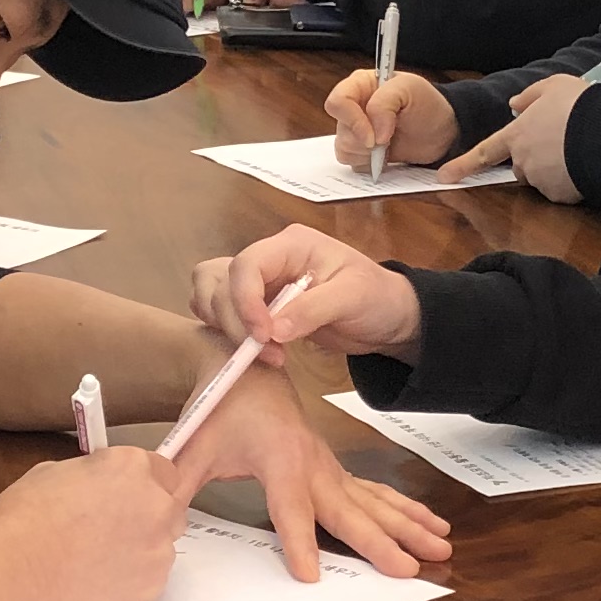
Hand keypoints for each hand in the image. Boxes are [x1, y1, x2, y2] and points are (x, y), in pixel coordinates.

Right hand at [0, 450, 187, 600]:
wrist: (14, 573)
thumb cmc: (25, 523)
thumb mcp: (55, 472)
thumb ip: (94, 474)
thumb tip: (99, 482)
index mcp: (132, 467)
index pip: (164, 469)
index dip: (144, 482)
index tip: (132, 493)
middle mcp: (155, 504)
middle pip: (171, 505)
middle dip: (149, 513)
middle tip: (114, 526)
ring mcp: (158, 548)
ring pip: (162, 544)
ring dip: (140, 546)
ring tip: (96, 556)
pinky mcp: (151, 586)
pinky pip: (151, 577)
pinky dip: (132, 578)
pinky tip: (98, 578)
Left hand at [159, 366, 452, 581]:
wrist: (243, 362)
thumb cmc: (219, 404)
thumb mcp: (191, 443)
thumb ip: (172, 484)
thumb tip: (158, 521)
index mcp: (278, 456)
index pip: (289, 507)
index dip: (297, 541)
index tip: (310, 575)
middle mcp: (312, 462)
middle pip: (348, 509)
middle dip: (380, 541)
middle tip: (408, 569)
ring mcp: (329, 466)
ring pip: (373, 501)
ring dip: (408, 525)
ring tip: (439, 546)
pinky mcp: (335, 470)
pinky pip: (375, 492)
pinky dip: (405, 508)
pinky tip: (430, 524)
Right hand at [191, 226, 420, 358]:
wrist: (387, 317)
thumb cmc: (378, 298)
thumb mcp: (353, 298)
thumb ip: (313, 309)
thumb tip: (275, 330)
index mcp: (291, 245)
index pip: (247, 264)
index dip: (245, 301)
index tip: (263, 336)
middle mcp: (270, 259)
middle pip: (223, 283)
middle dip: (237, 323)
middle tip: (267, 355)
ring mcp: (261, 283)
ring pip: (213, 296)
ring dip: (226, 328)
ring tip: (264, 354)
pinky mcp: (257, 307)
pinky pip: (220, 313)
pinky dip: (223, 331)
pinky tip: (251, 350)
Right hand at [328, 67, 457, 170]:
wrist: (440, 130)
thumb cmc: (426, 103)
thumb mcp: (409, 89)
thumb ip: (385, 103)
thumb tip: (374, 134)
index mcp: (360, 85)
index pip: (338, 102)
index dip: (352, 121)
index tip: (374, 137)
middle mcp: (354, 107)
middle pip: (341, 129)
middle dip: (366, 141)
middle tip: (388, 141)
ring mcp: (356, 130)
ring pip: (343, 148)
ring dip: (367, 154)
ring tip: (388, 146)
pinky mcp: (361, 150)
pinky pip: (351, 162)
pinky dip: (368, 164)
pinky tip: (384, 157)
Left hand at [446, 74, 589, 202]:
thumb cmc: (578, 105)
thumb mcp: (554, 86)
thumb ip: (531, 96)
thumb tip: (514, 104)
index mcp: (516, 135)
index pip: (485, 151)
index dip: (463, 164)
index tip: (444, 177)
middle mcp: (523, 161)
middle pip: (521, 166)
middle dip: (532, 158)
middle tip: (559, 141)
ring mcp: (540, 181)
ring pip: (541, 178)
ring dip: (552, 169)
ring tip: (576, 150)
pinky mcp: (559, 196)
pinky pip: (560, 189)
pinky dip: (568, 181)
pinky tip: (583, 165)